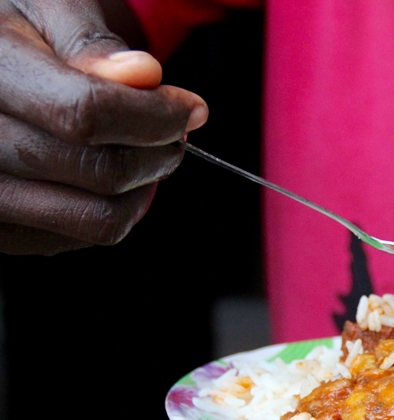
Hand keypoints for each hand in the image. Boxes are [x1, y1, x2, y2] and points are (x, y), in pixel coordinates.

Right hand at [0, 0, 206, 254]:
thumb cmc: (15, 30)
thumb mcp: (46, 8)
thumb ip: (92, 44)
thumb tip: (144, 76)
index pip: (86, 113)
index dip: (155, 117)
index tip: (190, 110)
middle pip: (99, 170)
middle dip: (158, 153)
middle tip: (171, 130)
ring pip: (96, 218)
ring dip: (141, 189)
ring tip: (142, 151)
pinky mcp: (1, 228)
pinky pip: (76, 239)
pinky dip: (111, 210)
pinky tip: (106, 173)